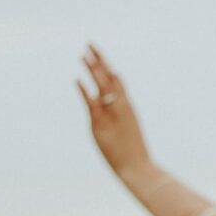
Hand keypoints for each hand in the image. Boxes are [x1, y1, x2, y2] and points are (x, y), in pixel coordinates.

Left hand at [76, 43, 151, 177]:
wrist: (138, 169)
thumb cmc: (136, 156)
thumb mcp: (130, 134)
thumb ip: (121, 121)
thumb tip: (115, 116)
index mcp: (128, 108)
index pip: (118, 82)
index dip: (108, 69)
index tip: (100, 57)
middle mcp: (121, 108)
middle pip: (110, 79)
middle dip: (100, 62)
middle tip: (90, 45)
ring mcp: (112, 115)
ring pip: (102, 87)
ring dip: (93, 70)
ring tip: (84, 55)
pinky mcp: (101, 125)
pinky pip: (91, 104)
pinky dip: (84, 92)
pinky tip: (77, 81)